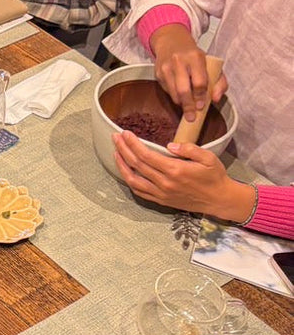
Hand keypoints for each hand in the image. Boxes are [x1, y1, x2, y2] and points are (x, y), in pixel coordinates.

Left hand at [112, 130, 255, 221]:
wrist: (219, 199)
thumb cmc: (214, 176)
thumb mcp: (208, 157)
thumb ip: (189, 149)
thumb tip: (170, 145)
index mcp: (175, 170)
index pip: (146, 155)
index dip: (133, 143)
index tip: (125, 133)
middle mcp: (164, 183)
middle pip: (136, 164)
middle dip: (123, 149)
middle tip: (115, 138)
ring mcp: (161, 194)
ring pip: (133, 180)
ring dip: (121, 165)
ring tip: (116, 153)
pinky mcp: (161, 201)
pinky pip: (139, 192)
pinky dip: (129, 181)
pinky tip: (125, 171)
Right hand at [149, 24, 227, 116]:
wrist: (171, 41)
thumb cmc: (194, 56)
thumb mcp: (211, 64)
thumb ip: (219, 82)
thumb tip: (215, 99)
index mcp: (196, 57)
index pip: (199, 82)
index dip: (201, 97)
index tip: (201, 106)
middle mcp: (179, 61)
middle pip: (183, 90)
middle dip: (188, 106)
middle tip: (192, 116)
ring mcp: (166, 67)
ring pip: (173, 93)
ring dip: (181, 103)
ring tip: (187, 107)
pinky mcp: (157, 73)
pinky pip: (167, 90)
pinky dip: (174, 96)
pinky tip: (179, 95)